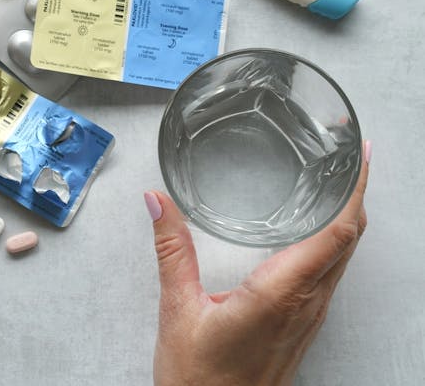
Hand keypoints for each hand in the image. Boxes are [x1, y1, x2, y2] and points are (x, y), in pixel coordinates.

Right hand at [145, 142, 370, 385]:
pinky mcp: (302, 326)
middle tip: (353, 156)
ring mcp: (308, 318)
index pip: (335, 233)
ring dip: (348, 217)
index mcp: (279, 294)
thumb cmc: (198, 379)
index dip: (354, 191)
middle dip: (357, 194)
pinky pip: (331, 275)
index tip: (360, 157)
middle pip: (349, 240)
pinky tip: (318, 232)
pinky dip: (334, 243)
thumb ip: (172, 250)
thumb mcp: (178, 309)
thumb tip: (159, 203)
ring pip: (343, 258)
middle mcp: (305, 305)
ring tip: (341, 183)